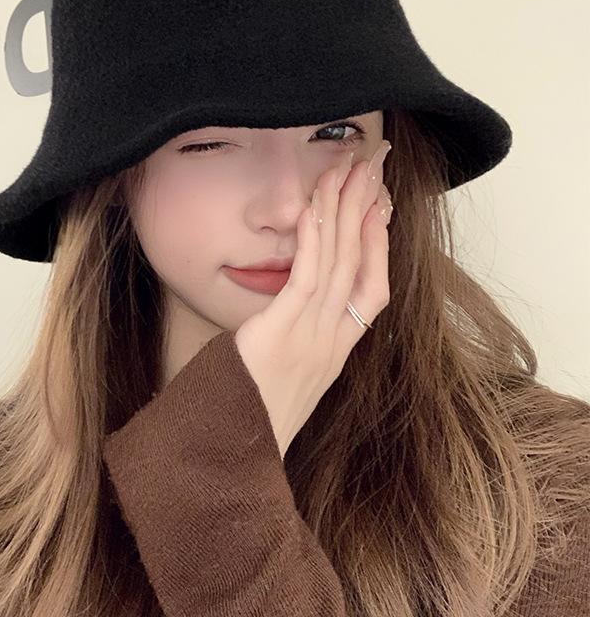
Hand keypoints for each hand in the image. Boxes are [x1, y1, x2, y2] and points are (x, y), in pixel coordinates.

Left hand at [234, 141, 392, 459]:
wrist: (239, 453)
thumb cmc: (258, 412)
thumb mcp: (292, 374)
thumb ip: (300, 337)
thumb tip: (296, 302)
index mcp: (338, 347)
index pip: (372, 285)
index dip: (380, 241)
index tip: (380, 204)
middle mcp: (334, 339)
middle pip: (361, 262)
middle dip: (367, 208)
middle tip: (372, 166)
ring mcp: (312, 336)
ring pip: (338, 261)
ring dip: (345, 210)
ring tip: (349, 169)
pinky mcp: (282, 333)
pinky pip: (306, 277)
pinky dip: (315, 239)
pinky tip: (317, 207)